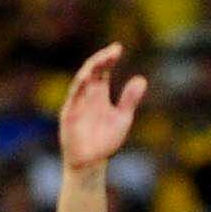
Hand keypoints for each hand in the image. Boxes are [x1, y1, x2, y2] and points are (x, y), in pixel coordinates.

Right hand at [59, 44, 146, 170]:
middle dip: (102, 60)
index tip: (118, 49)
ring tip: (102, 60)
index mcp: (99, 92)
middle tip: (114, 51)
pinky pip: (73, 97)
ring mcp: (77, 102)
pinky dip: (79, 86)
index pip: (103, 70)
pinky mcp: (69, 113)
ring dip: (91, 69)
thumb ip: (130, 99)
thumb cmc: (105, 140)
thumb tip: (141, 79)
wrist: (91, 162)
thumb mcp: (122, 118)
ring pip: (82, 80)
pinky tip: (87, 77)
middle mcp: (87, 94)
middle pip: (92, 70)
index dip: (109, 58)